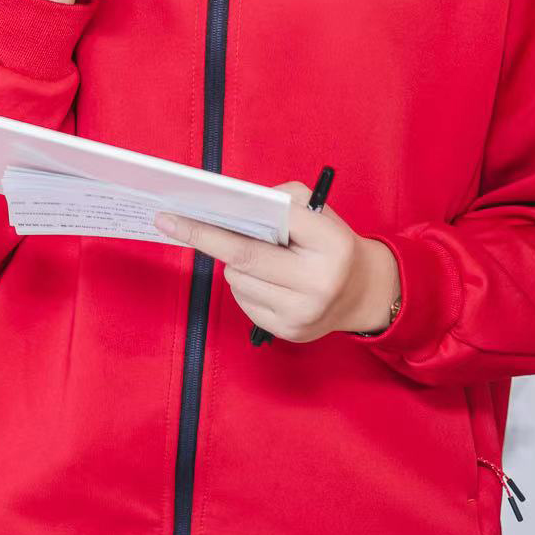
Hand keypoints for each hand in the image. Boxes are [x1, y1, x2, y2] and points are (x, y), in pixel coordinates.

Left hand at [155, 183, 401, 342]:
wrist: (364, 293)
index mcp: (330, 244)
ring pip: (238, 280)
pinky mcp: (291, 333)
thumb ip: (281, 200)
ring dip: (234, 264)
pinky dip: (245, 285)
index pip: (266, 226)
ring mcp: (304, 314)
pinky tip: (264, 279)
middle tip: (170, 221)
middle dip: (204, 237)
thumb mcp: (318, 210)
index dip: (218, 221)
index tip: (177, 212)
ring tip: (258, 257)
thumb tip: (232, 205)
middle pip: (244, 259)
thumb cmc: (332, 244)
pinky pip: (244, 302)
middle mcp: (319, 283)